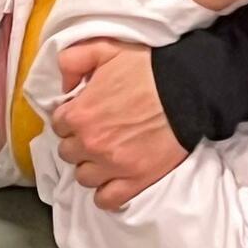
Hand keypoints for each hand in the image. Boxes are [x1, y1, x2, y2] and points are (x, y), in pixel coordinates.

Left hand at [52, 39, 186, 209]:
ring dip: (92, 165)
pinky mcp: (135, 180)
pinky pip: (105, 199)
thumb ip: (73, 59)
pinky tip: (114, 176)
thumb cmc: (148, 67)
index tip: (87, 111)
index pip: (59, 124)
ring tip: (107, 152)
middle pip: (68, 152)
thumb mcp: (106, 48)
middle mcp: (91, 144)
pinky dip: (106, 191)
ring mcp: (112, 165)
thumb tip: (63, 86)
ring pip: (84, 176)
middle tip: (99, 129)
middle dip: (80, 140)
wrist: (189, 87)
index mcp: (80, 114)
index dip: (73, 115)